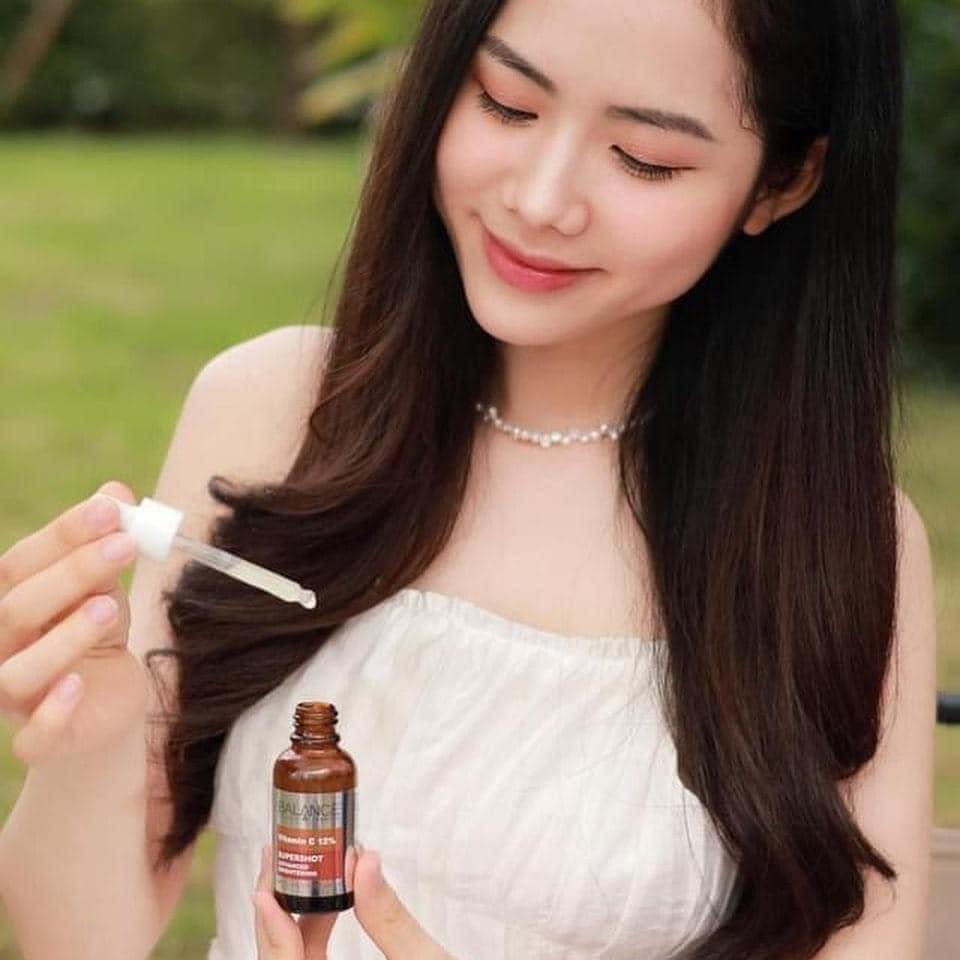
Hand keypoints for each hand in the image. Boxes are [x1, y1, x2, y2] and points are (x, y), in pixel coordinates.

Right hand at [0, 480, 146, 764]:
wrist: (103, 708)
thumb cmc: (93, 637)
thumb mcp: (103, 588)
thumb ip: (104, 546)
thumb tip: (116, 493)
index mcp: (10, 602)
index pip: (21, 563)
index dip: (64, 534)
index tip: (111, 509)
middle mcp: (2, 647)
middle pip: (17, 608)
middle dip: (72, 572)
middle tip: (125, 545)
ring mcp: (15, 698)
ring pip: (19, 670)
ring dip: (64, 636)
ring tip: (108, 606)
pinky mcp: (43, 741)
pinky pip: (33, 737)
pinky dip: (50, 714)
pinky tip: (77, 687)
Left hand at [253, 842, 454, 958]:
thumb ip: (390, 918)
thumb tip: (364, 861)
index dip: (272, 928)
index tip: (265, 889)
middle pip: (282, 959)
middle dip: (279, 910)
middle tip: (278, 860)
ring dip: (296, 918)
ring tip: (307, 871)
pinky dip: (314, 934)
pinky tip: (331, 904)